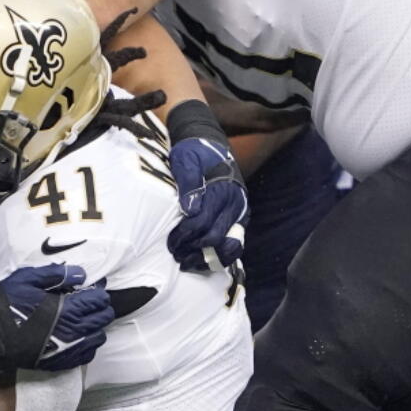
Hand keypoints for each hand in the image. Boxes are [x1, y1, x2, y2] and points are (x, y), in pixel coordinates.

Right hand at [0, 264, 114, 369]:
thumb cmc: (6, 303)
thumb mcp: (27, 280)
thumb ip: (56, 275)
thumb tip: (81, 274)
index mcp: (66, 309)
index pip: (98, 300)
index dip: (99, 291)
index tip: (93, 287)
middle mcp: (72, 331)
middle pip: (102, 319)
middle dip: (101, 307)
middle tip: (91, 301)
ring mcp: (67, 349)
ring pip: (98, 338)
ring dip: (97, 326)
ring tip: (86, 319)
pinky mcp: (59, 362)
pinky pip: (86, 356)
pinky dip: (89, 345)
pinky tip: (80, 337)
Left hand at [166, 136, 248, 270]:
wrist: (211, 147)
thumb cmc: (195, 153)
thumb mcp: (186, 160)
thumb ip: (188, 182)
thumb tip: (189, 209)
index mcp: (222, 190)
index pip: (203, 221)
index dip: (185, 235)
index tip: (171, 242)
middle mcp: (235, 204)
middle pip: (215, 236)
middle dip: (193, 248)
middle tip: (175, 253)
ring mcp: (239, 214)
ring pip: (229, 246)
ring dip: (207, 258)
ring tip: (186, 263)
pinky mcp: (239, 220)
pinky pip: (234, 245)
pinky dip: (219, 257)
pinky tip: (201, 262)